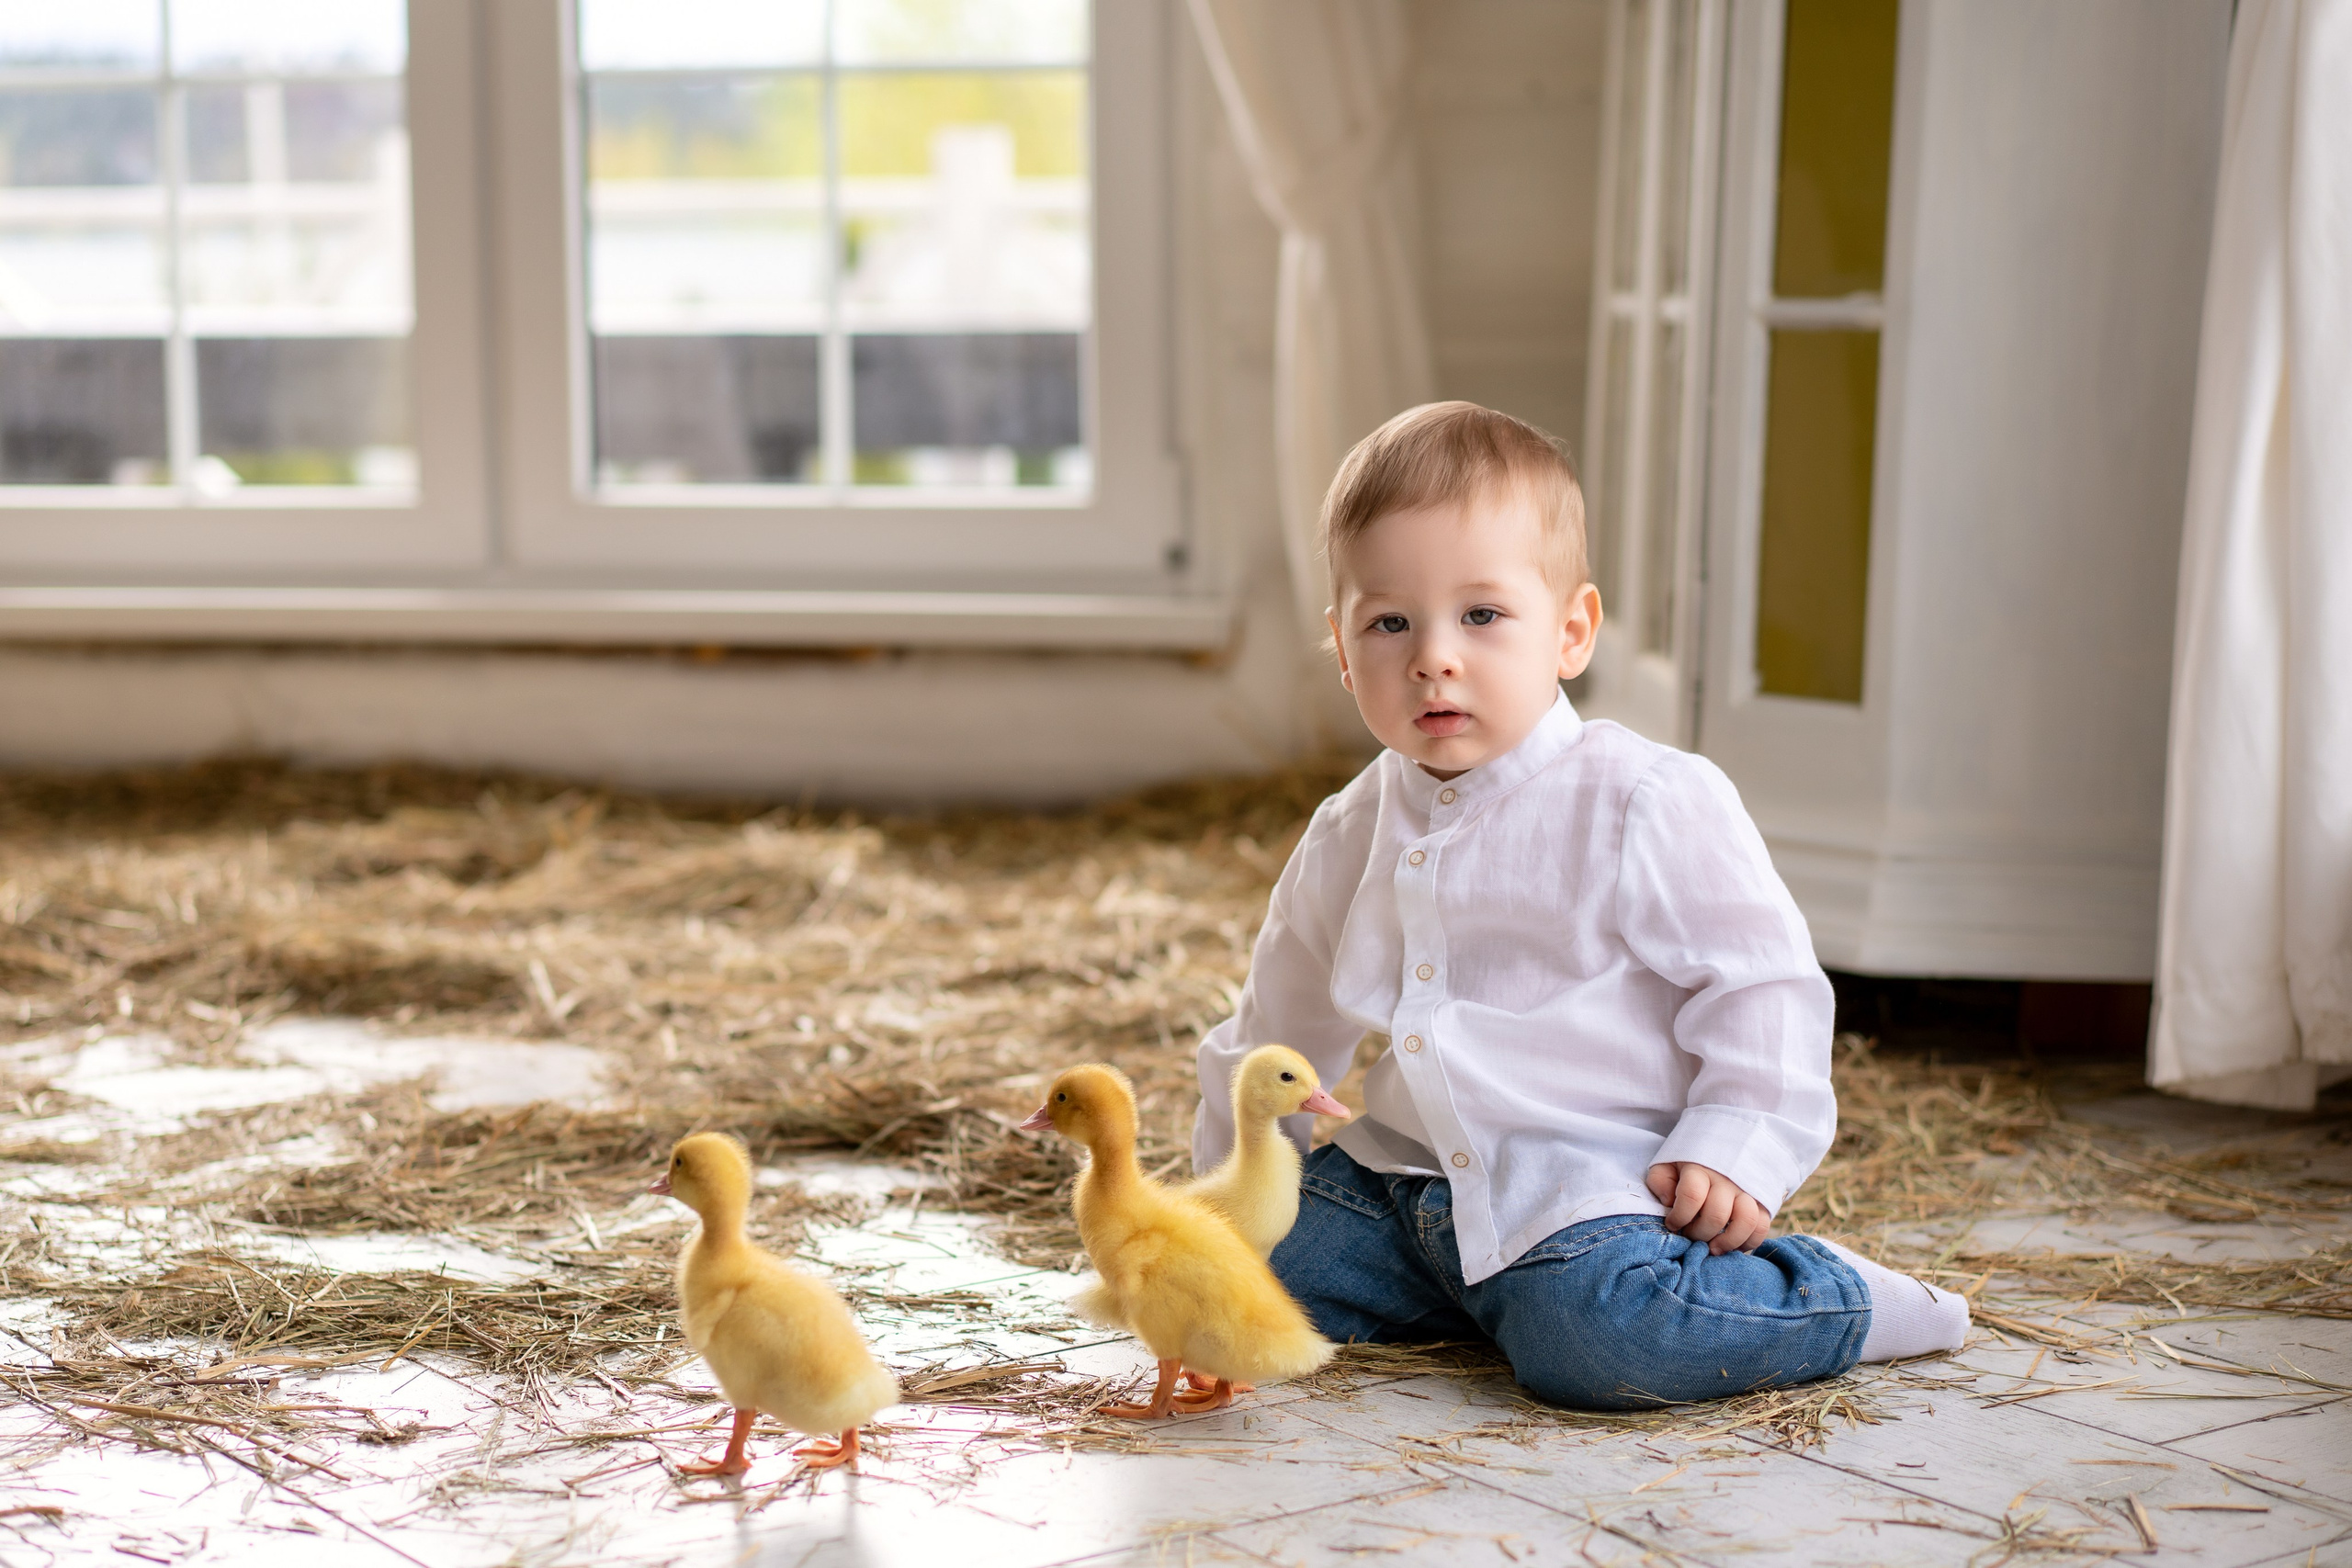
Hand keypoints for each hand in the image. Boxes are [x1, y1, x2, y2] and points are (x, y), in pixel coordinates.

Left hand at [1645, 1161, 1770, 1254]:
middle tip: (1690, 1236)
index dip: (1679, 1217)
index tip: (1672, 1224)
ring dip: (1727, 1241)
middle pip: (1716, 1214)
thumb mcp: (1668, 1164)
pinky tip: (1732, 1246)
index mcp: (1700, 1167)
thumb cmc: (1690, 1162)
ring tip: (1713, 1248)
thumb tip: (1669, 1201)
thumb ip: (1660, 1181)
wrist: (1726, 1144)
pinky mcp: (1763, 1201)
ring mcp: (1748, 1190)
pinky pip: (1762, 1226)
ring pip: (1745, 1221)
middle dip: (1699, 1233)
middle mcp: (1727, 1179)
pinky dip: (1749, 1242)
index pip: (1692, 1195)